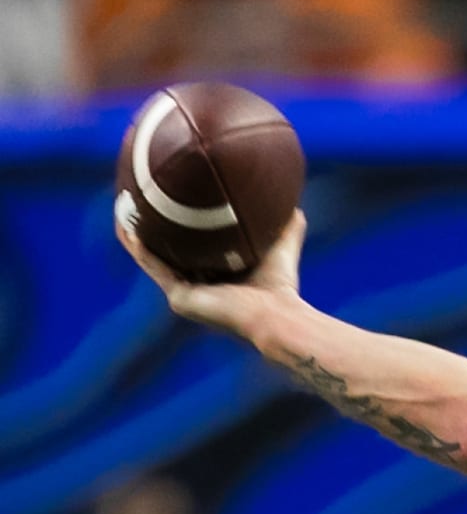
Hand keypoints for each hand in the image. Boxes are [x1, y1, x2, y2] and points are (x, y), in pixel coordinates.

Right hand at [115, 209, 306, 338]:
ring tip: (123, 208)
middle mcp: (198, 284)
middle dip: (151, 226)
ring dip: (136, 235)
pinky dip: (139, 249)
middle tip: (139, 197)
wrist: (275, 315)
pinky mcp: (180, 298)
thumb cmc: (281, 287)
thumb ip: (287, 226)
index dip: (182, 225)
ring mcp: (185, 293)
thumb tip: (295, 204)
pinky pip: (154, 267)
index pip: (193, 246)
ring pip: (153, 258)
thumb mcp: (281, 246)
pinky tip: (127, 228)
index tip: (171, 198)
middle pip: (167, 250)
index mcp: (217, 274)